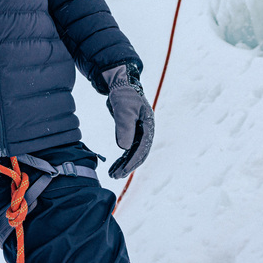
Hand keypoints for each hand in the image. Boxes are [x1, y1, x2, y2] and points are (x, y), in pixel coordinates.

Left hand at [103, 64, 154, 178]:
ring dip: (124, 164)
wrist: (120, 85)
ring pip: (133, 153)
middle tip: (116, 176)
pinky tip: (113, 166)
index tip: (124, 170)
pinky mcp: (131, 133)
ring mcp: (139, 132)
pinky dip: (121, 158)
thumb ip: (124, 127)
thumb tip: (124, 148)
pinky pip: (127, 149)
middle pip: (139, 153)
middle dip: (128, 166)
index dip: (133, 160)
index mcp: (149, 125)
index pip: (143, 147)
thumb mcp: (123, 109)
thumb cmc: (124, 95)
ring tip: (112, 175)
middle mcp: (146, 131)